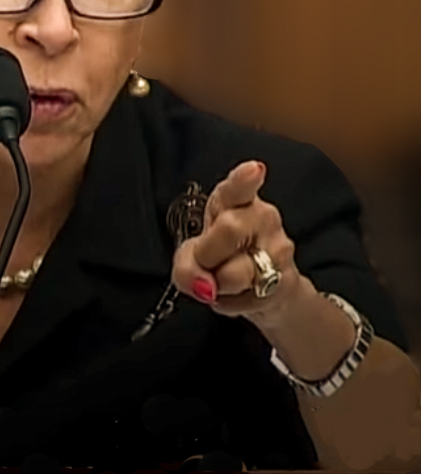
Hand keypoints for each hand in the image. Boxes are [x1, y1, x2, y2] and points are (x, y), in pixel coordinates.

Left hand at [171, 161, 301, 319]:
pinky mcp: (286, 279)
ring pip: (237, 271)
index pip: (240, 187)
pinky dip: (231, 303)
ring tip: (222, 279)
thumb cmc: (223, 258)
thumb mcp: (192, 255)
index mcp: (234, 201)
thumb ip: (187, 266)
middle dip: (207, 254)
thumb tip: (204, 286)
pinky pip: (247, 297)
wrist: (264, 289)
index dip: (245, 179)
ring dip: (219, 284)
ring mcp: (278, 247)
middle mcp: (261, 216)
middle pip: (230, 229)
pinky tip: (237, 293)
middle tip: (205, 262)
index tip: (254, 170)